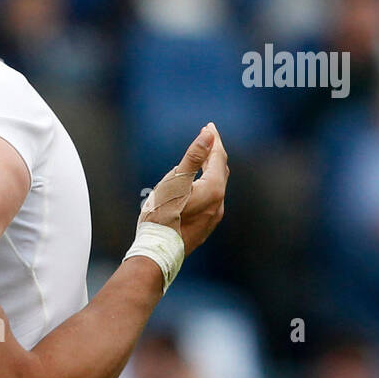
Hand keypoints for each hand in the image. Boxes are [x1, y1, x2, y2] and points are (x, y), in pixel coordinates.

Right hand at [175, 122, 228, 254]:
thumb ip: (193, 157)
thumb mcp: (175, 181)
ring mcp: (213, 217)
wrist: (158, 251)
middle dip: (214, 153)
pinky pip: (211, 199)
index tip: (208, 126)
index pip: (217, 157)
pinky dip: (207, 185)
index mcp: (213, 189)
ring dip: (211, 170)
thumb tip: (208, 135)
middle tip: (208, 138)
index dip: (213, 140)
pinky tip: (196, 187)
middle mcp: (219, 203)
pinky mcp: (206, 227)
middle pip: (220, 171)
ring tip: (203, 159)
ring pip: (216, 186)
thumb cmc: (163, 215)